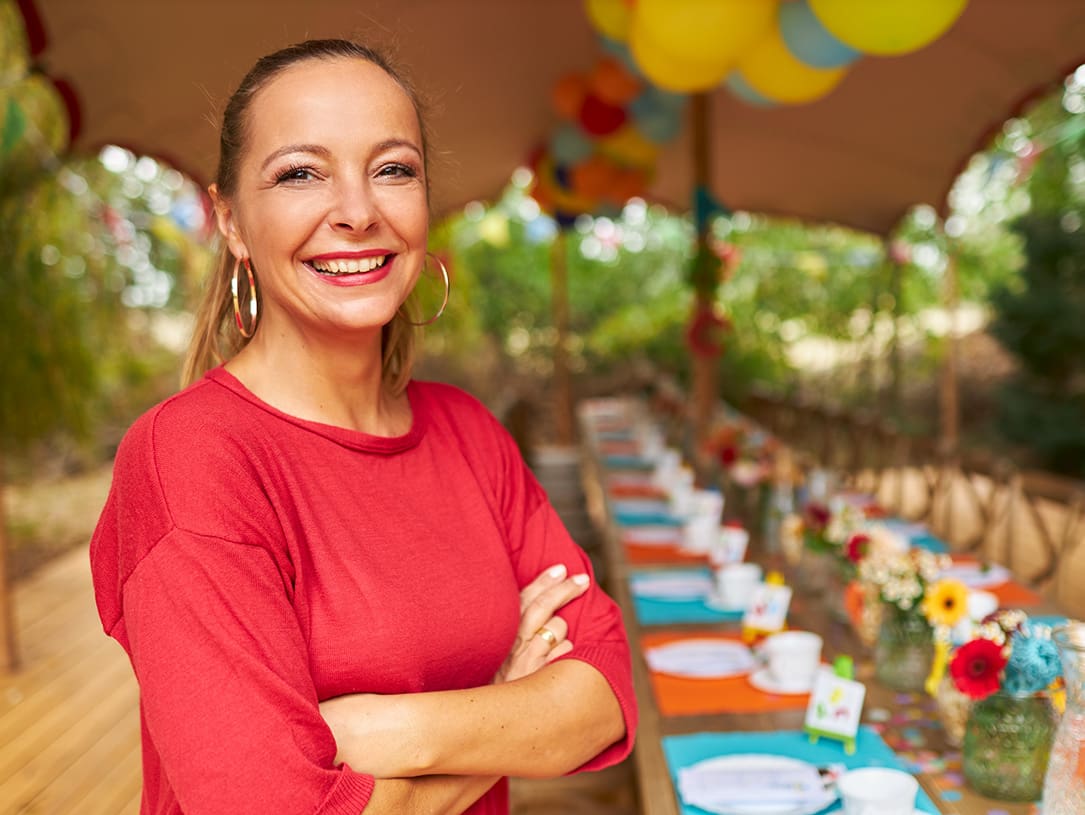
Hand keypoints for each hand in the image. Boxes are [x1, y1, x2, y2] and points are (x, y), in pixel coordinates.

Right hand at [493, 564, 589, 683]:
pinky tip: (561, 667)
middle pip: (541, 607)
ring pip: (557, 629)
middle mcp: (513, 645)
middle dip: (564, 590)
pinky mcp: (540, 678)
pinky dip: (568, 655)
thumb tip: (551, 613)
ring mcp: (527, 661)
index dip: (542, 582)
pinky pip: (566, 654)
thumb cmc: (505, 689)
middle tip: (582, 580)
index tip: (560, 569)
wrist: (492, 725)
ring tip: (555, 649)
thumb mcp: (504, 659)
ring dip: (563, 633)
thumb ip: (522, 634)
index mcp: (504, 637)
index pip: (523, 600)